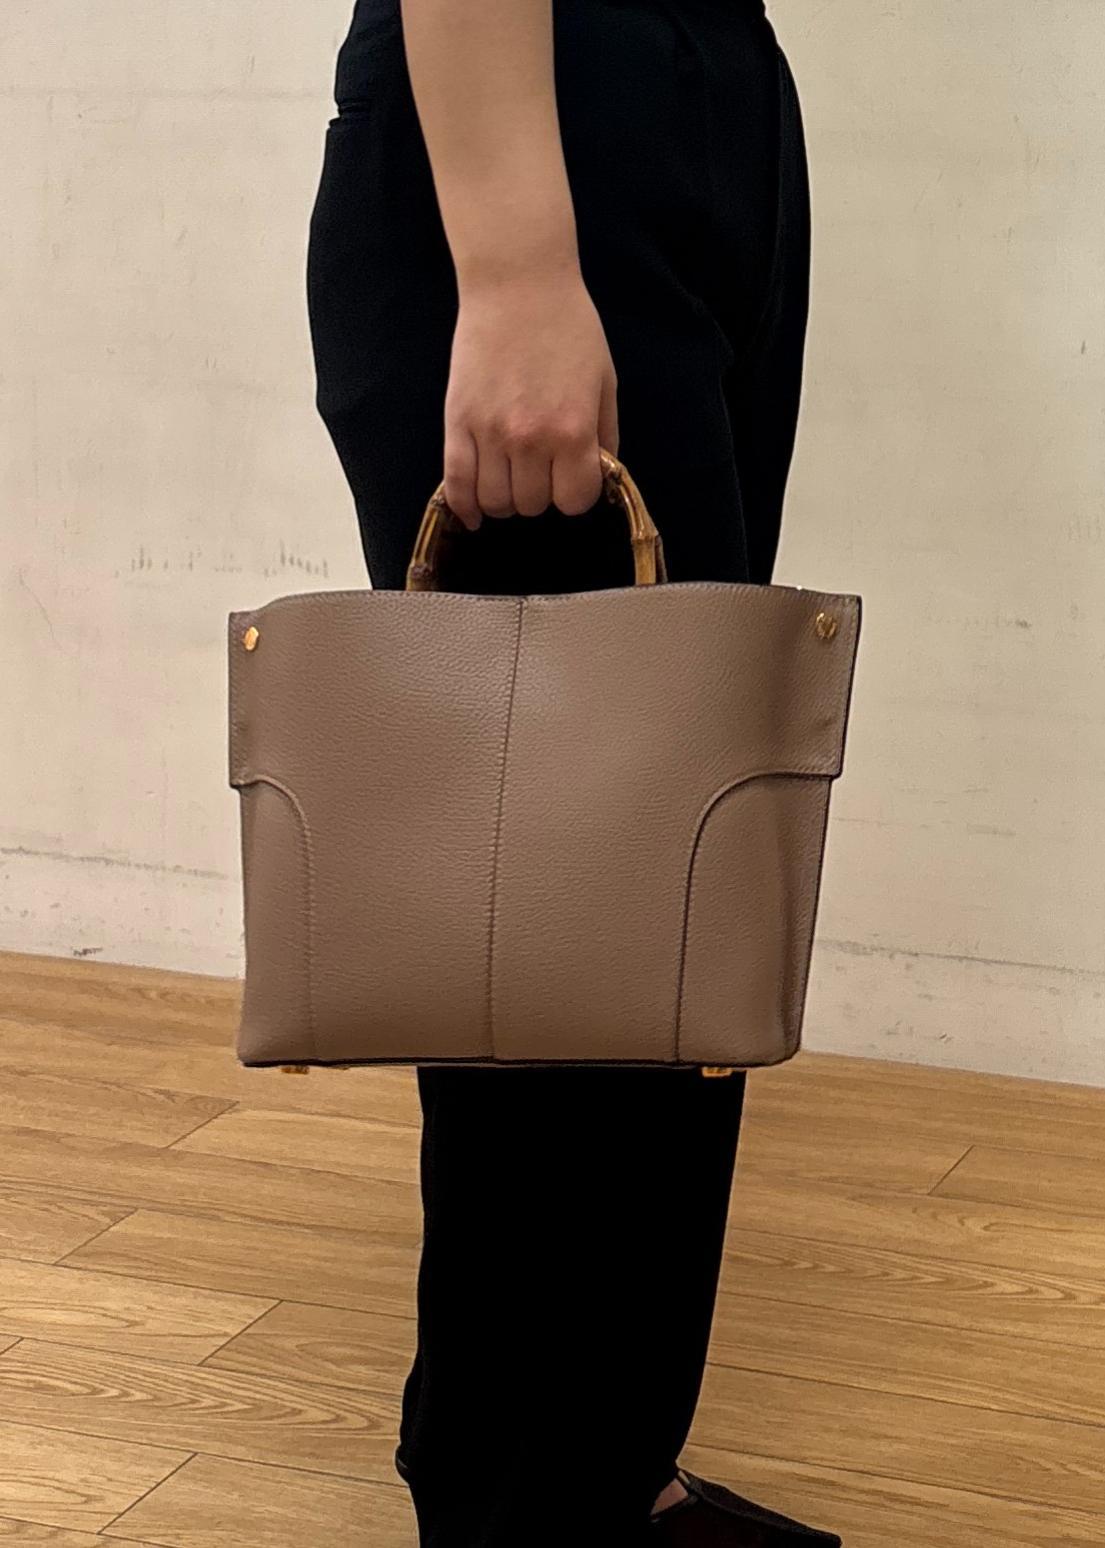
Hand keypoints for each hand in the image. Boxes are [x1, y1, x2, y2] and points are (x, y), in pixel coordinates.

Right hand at [443, 267, 618, 528]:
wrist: (517, 284)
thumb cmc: (568, 327)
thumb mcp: (604, 381)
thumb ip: (605, 436)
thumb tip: (598, 477)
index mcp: (573, 430)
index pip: (574, 501)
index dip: (575, 493)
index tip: (572, 476)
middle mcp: (530, 439)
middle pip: (533, 505)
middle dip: (541, 493)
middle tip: (541, 467)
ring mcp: (490, 433)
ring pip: (496, 502)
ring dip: (507, 498)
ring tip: (511, 477)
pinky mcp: (458, 423)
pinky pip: (456, 484)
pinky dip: (465, 505)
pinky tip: (475, 512)